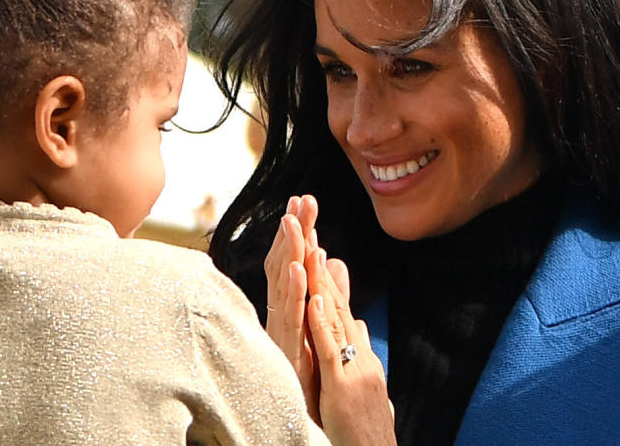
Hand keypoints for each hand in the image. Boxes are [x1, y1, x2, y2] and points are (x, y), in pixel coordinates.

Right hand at [263, 195, 318, 418]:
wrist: (310, 419)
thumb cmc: (312, 374)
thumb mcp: (324, 323)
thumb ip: (330, 292)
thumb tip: (336, 259)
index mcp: (294, 307)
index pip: (296, 262)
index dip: (300, 232)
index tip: (304, 201)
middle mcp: (284, 315)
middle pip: (287, 265)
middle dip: (293, 231)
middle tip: (300, 199)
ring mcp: (283, 332)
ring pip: (284, 286)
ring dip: (289, 252)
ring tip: (293, 222)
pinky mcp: (287, 351)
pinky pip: (290, 317)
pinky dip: (292, 291)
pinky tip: (298, 267)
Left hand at [306, 248, 396, 445]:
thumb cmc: (366, 428)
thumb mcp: (362, 380)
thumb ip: (358, 349)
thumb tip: (358, 320)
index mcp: (359, 354)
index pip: (338, 307)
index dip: (324, 275)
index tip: (313, 242)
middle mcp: (359, 354)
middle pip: (335, 302)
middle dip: (319, 264)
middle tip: (310, 228)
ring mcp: (352, 367)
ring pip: (332, 318)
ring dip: (319, 282)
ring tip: (308, 247)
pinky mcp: (342, 385)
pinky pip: (329, 350)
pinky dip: (319, 323)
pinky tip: (310, 299)